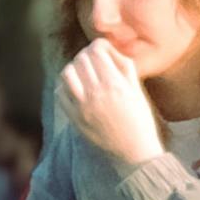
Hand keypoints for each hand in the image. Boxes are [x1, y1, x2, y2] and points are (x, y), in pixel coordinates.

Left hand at [58, 35, 165, 169]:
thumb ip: (124, 67)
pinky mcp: (74, 119)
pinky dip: (65, 85)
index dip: (100, 46)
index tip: (103, 50)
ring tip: (83, 73)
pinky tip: (76, 88)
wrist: (134, 153)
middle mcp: (96, 94)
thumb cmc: (140, 120)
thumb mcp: (137, 91)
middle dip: (87, 55)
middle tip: (94, 61)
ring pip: (67, 73)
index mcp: (115, 85)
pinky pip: (60, 93)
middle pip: (81, 59)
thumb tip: (110, 50)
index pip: (97, 51)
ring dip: (74, 68)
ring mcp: (82, 107)